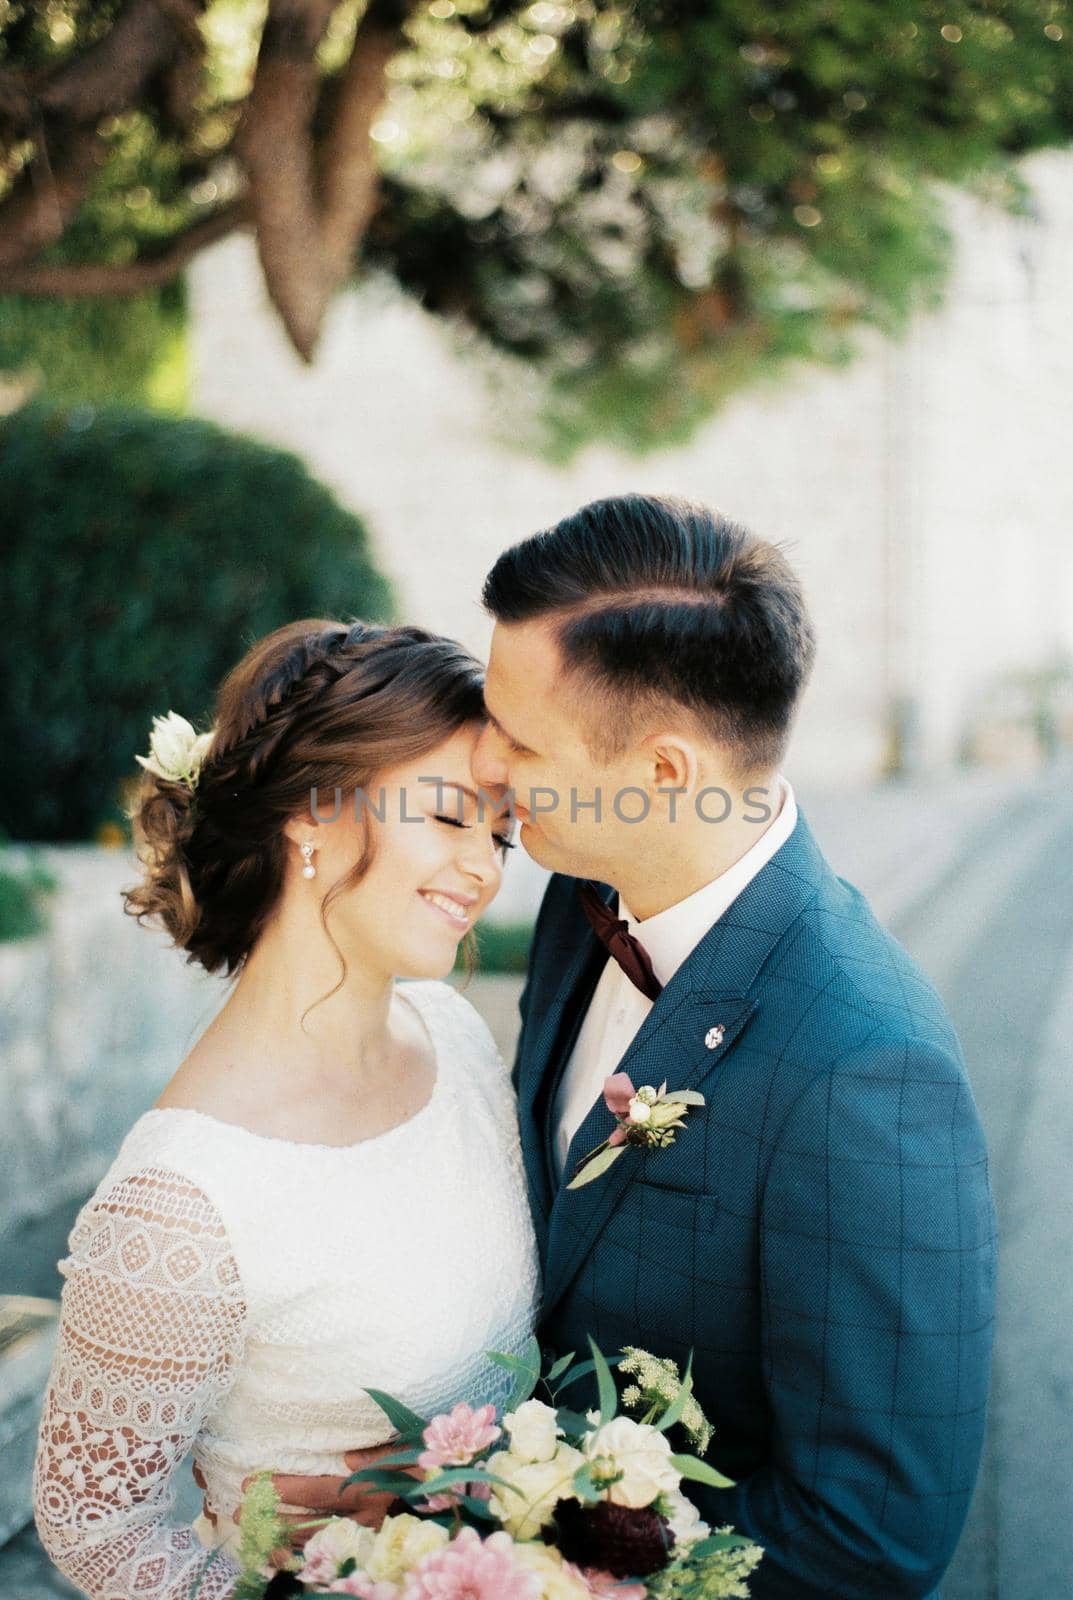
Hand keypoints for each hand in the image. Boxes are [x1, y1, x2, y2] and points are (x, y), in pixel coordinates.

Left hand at [233, 1443, 417, 1557]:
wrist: (454, 1498)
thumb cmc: (431, 1464)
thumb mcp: (411, 1448)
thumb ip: (379, 1453)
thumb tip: (348, 1458)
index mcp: (374, 1491)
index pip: (321, 1492)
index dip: (287, 1489)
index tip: (255, 1483)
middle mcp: (367, 1521)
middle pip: (311, 1524)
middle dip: (273, 1519)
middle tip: (239, 1513)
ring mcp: (367, 1540)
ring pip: (317, 1545)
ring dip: (281, 1540)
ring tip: (252, 1535)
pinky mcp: (369, 1549)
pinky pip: (330, 1559)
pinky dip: (304, 1559)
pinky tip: (282, 1557)